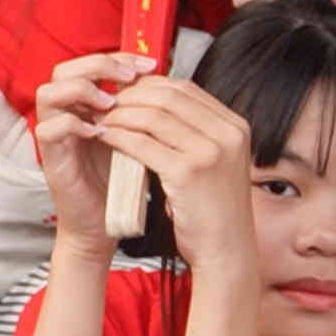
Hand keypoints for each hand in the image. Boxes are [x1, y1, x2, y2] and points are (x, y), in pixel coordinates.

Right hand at [34, 52, 157, 251]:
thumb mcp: (139, 137)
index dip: (118, 57)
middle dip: (98, 66)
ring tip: (111, 103)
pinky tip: (100, 133)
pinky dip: (73, 125)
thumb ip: (142, 111)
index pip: (91, 63)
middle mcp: (65, 115)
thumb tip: (171, 82)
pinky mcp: (50, 158)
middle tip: (129, 76)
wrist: (108, 221)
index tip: (150, 64)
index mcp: (86, 106)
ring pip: (48, 92)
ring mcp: (55, 136)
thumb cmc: (125, 180)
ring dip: (81, 92)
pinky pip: (48, 128)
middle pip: (63, 69)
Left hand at [96, 77, 254, 273]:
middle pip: (167, 96)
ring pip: (152, 116)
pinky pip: (142, 144)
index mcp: (234, 126)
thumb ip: (192, 131)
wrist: (227, 250)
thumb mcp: (213, 160)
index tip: (123, 92)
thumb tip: (153, 103)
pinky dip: (118, 137)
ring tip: (100, 119)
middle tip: (105, 103)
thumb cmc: (213, 209)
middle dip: (130, 96)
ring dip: (119, 115)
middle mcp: (227, 134)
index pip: (184, 88)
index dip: (148, 85)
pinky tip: (103, 138)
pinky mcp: (188, 172)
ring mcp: (210, 152)